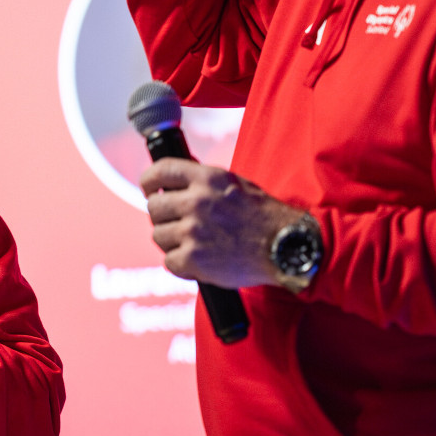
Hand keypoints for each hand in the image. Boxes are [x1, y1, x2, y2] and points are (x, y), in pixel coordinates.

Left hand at [140, 157, 307, 288]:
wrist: (286, 248)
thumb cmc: (263, 216)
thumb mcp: (234, 184)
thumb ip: (203, 181)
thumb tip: (172, 179)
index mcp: (206, 179)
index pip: (160, 172)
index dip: (149, 181)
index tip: (149, 189)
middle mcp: (196, 202)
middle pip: (153, 207)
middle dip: (162, 216)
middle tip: (177, 223)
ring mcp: (193, 232)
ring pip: (158, 235)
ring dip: (172, 241)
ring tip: (194, 244)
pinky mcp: (193, 260)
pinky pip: (169, 261)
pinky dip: (181, 264)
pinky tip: (197, 261)